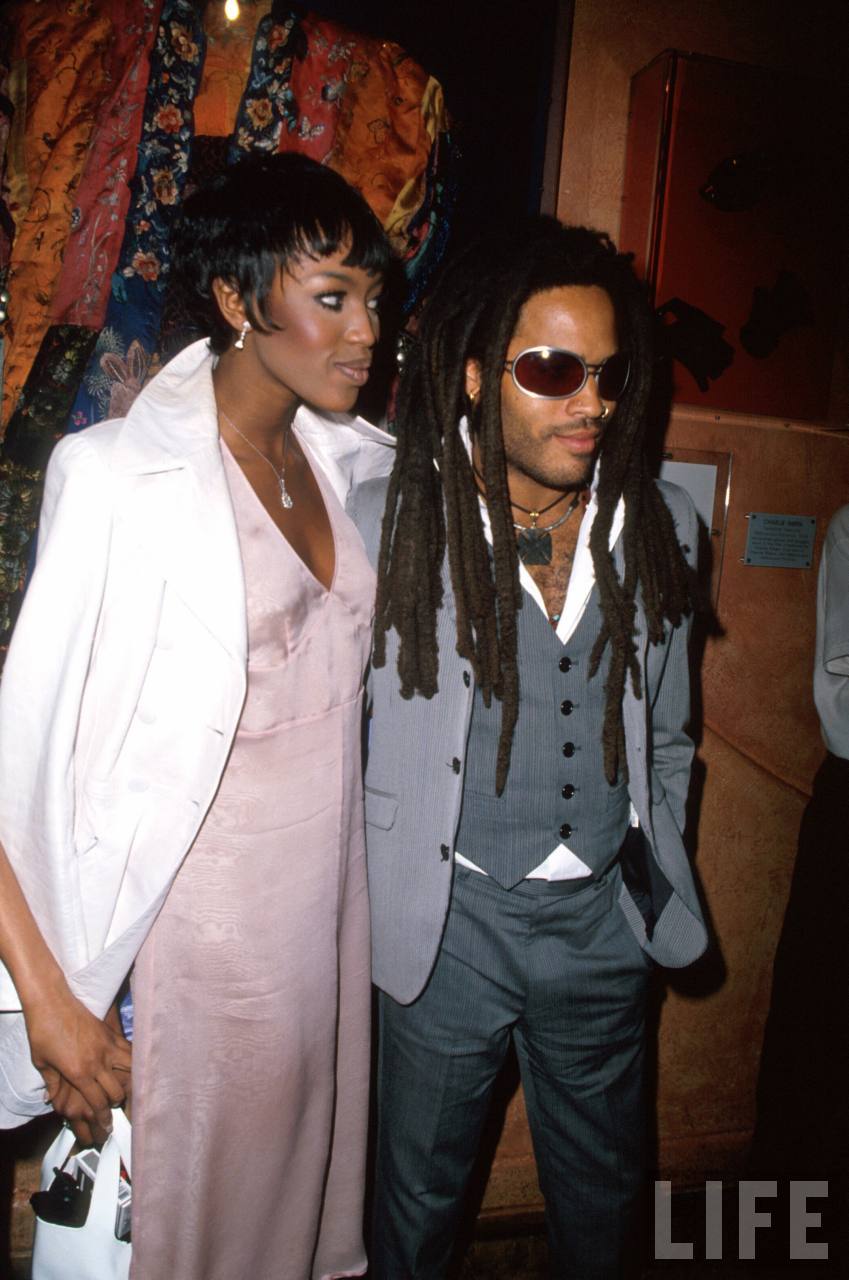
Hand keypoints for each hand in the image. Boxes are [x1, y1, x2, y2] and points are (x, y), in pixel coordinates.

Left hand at [25, 980, 131, 1143]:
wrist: (51, 1001)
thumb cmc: (42, 1031)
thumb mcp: (41, 1063)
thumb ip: (51, 1084)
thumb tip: (51, 1101)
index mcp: (79, 1073)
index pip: (97, 1103)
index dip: (103, 1118)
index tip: (107, 1127)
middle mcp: (97, 1061)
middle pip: (116, 1091)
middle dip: (116, 1106)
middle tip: (116, 1112)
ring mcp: (107, 1045)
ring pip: (130, 1070)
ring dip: (130, 1082)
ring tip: (129, 1089)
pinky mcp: (110, 1033)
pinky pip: (129, 1050)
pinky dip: (132, 1061)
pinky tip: (132, 1067)